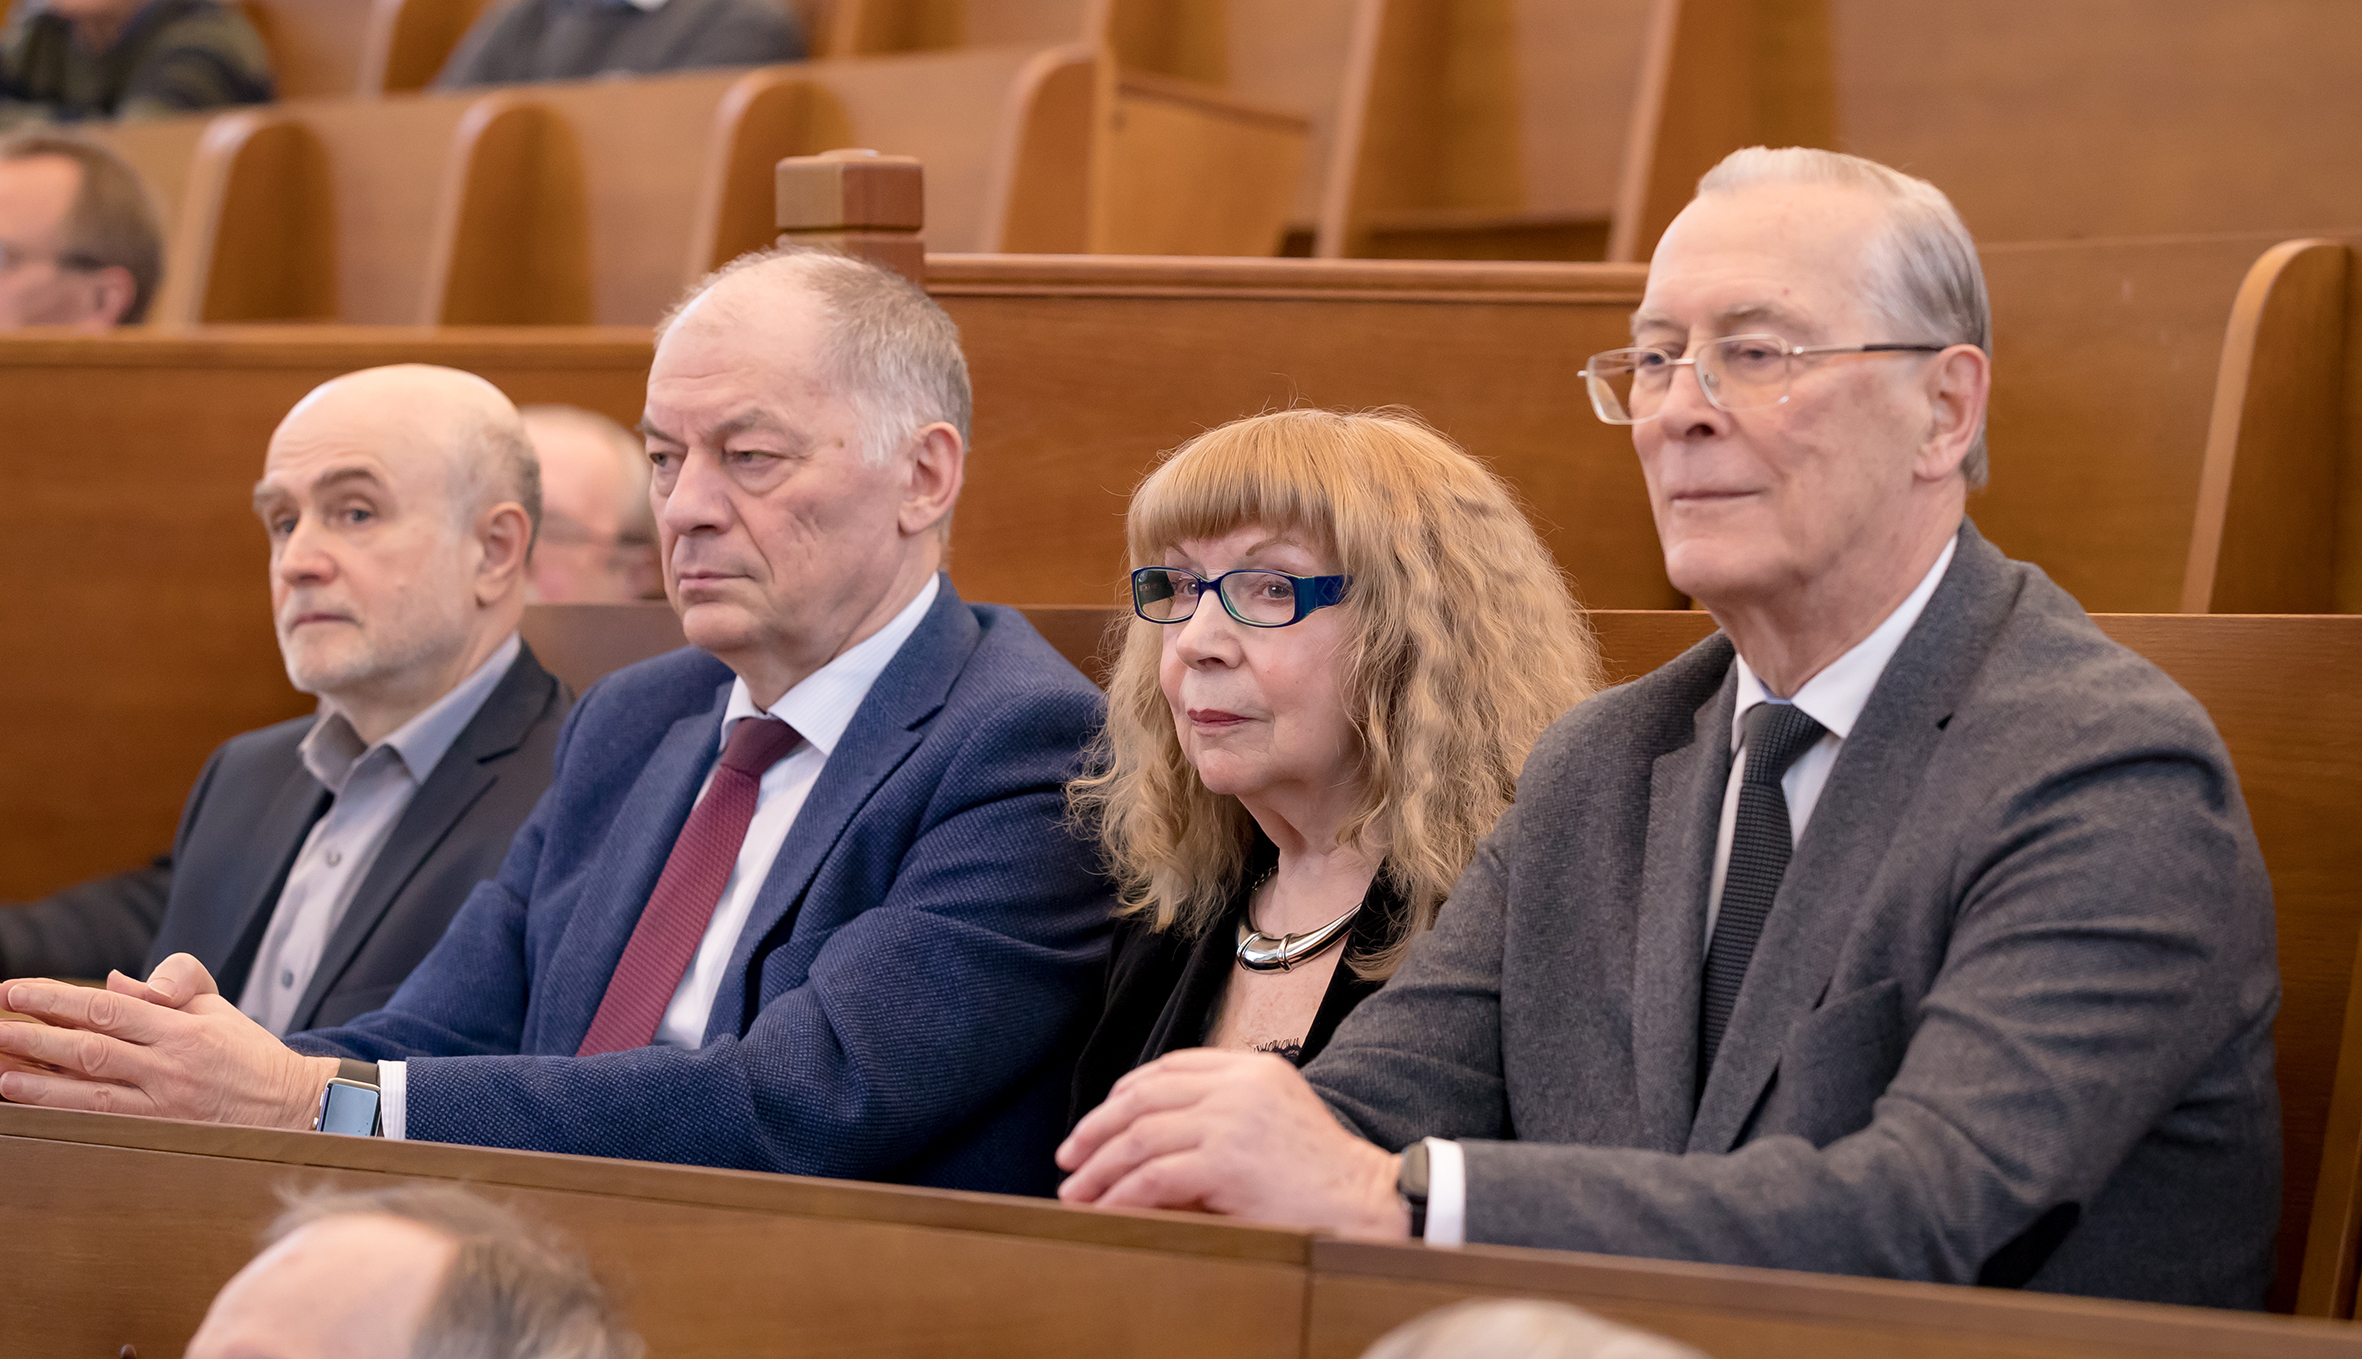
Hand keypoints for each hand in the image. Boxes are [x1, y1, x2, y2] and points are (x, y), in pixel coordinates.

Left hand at [0, 954, 335, 1129]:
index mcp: (183, 1027)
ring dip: (38, 1081)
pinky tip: (32, 1104)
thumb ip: (168, 988)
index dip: (56, 998)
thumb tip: (111, 983)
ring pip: (91, 1090)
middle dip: (34, 1035)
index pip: (107, 1008)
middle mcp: (172, 1064)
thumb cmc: (249, 1054)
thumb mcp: (216, 1008)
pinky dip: (63, 1112)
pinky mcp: (164, 1134)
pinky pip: (105, 1121)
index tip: (15, 991)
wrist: (295, 1106)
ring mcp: (166, 1103)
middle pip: (90, 1047)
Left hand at [1056, 1048, 1409, 1237]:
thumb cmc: (1322, 1174)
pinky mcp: (1225, 1163)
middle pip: (1144, 1097)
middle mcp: (1238, 1085)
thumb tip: (1152, 1141)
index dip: (1125, 1092)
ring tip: (1075, 1191)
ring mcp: (1230, 1121)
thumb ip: (1224, 1114)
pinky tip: (1105, 1209)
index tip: (1101, 1119)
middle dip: (1097, 1128)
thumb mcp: (1275, 1119)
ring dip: (1099, 1168)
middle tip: (1069, 1156)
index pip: (1172, 1066)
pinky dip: (1119, 1194)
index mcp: (1251, 1068)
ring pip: (1139, 1137)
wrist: (1366, 1203)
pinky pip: (1152, 1177)